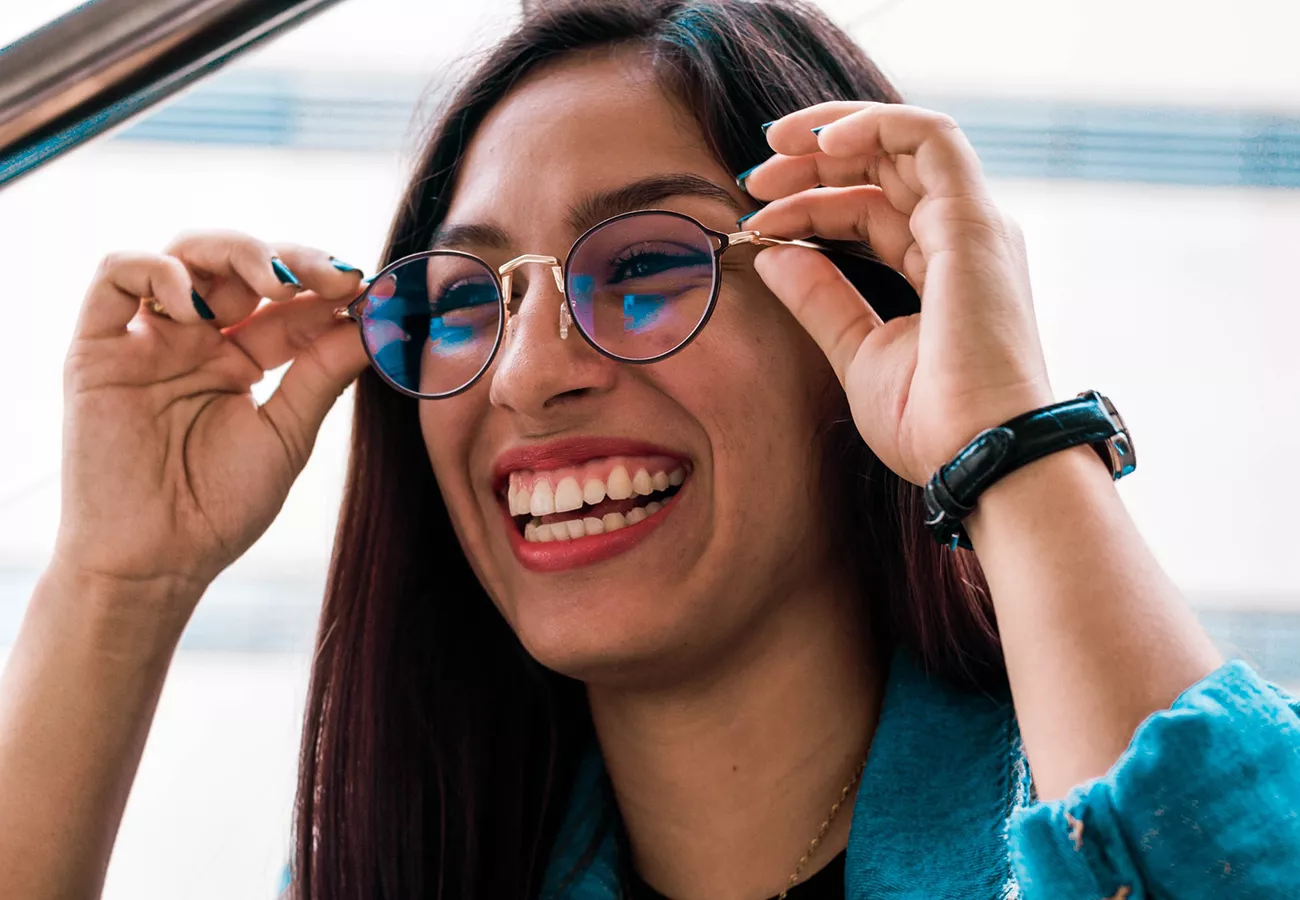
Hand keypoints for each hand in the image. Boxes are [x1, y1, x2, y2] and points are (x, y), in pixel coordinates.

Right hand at [54, 230, 367, 608]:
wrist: (155, 564)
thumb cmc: (219, 509)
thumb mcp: (287, 434)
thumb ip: (323, 374)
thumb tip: (375, 321)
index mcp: (243, 360)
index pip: (288, 302)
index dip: (326, 287)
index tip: (369, 288)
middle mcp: (196, 340)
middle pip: (240, 265)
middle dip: (291, 259)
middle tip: (333, 276)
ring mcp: (148, 338)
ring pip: (184, 253)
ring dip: (236, 254)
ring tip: (275, 285)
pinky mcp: (98, 346)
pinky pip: (115, 275)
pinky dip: (159, 269)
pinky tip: (200, 304)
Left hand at [741, 101, 1053, 484]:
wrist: (979, 456)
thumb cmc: (931, 424)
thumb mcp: (856, 352)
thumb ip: (820, 298)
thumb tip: (771, 253)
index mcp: (939, 268)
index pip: (868, 210)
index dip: (807, 206)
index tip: (753, 222)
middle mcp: (961, 238)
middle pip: (882, 170)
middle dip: (812, 164)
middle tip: (752, 178)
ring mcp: (972, 227)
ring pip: (903, 144)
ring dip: (835, 135)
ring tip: (774, 147)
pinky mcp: (973, 223)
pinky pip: (930, 138)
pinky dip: (876, 123)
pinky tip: (820, 140)